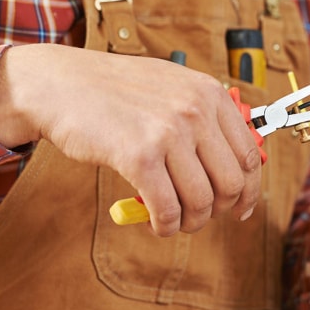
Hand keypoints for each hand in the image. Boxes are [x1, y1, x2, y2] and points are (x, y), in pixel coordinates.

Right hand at [0, 44, 261, 235]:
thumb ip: (203, 118)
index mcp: (210, 94)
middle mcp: (196, 111)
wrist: (60, 83)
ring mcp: (168, 132)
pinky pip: (167, 209)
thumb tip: (230, 165)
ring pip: (202, 201)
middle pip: (231, 184)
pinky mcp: (138, 155)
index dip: (249, 191)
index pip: (249, 155)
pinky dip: (164, 226)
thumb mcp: (172, 87)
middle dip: (218, 210)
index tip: (241, 209)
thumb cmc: (114, 90)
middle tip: (197, 216)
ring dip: (189, 222)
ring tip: (172, 220)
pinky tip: (154, 224)